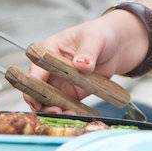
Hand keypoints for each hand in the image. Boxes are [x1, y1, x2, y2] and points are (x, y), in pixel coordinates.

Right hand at [27, 10, 149, 103]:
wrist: (117, 46)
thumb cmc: (101, 35)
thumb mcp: (95, 39)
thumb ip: (87, 52)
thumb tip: (81, 64)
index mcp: (49, 49)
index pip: (35, 68)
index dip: (34, 84)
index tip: (38, 97)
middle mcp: (50, 68)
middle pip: (37, 88)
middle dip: (41, 102)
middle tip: (55, 111)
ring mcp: (59, 82)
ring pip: (48, 101)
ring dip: (54, 110)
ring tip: (68, 115)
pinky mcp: (71, 94)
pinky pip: (64, 106)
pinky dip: (67, 112)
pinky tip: (75, 116)